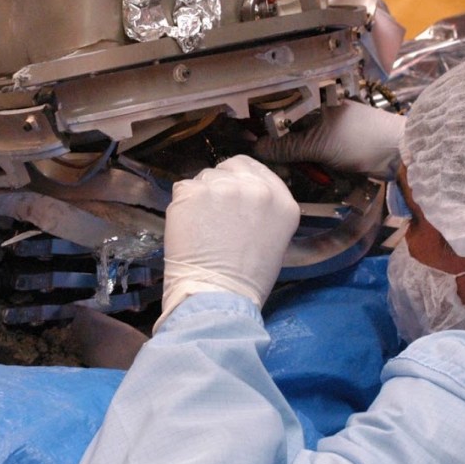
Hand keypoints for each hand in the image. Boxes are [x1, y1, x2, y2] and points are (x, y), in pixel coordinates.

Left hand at [155, 155, 299, 329]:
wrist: (219, 296)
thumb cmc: (246, 280)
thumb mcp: (275, 239)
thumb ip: (264, 208)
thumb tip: (243, 192)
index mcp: (282, 200)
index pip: (255, 167)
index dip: (239, 177)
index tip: (231, 189)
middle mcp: (256, 188)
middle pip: (229, 166)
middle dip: (220, 183)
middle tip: (212, 210)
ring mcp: (223, 188)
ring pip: (205, 177)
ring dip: (201, 195)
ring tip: (202, 227)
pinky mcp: (193, 192)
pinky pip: (183, 188)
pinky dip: (182, 205)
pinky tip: (188, 228)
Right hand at [254, 100, 404, 179]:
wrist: (400, 154)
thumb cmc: (361, 140)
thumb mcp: (318, 144)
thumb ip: (286, 147)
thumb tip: (256, 149)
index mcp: (313, 101)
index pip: (278, 111)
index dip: (261, 127)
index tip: (251, 145)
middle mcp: (317, 112)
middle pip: (285, 130)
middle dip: (278, 150)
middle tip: (276, 168)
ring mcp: (328, 130)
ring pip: (298, 144)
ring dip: (293, 160)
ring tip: (291, 174)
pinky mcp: (336, 146)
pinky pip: (313, 154)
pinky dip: (308, 164)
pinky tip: (309, 174)